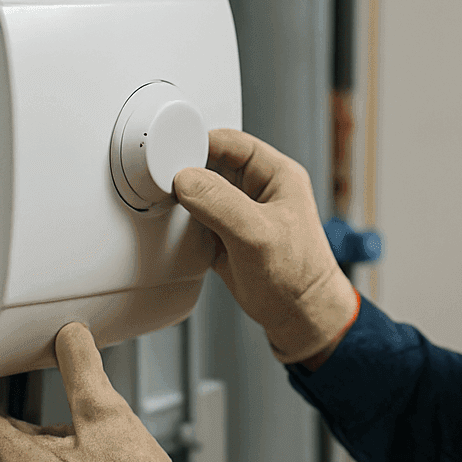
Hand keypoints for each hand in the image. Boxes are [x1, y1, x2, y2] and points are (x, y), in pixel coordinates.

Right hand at [174, 129, 357, 365]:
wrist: (299, 319)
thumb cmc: (298, 278)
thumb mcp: (257, 234)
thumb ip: (220, 203)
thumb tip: (186, 179)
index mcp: (277, 175)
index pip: (231, 142)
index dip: (200, 143)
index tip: (172, 152)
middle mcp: (258, 190)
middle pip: (211, 164)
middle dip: (186, 171)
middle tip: (162, 179)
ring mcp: (241, 213)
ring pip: (201, 191)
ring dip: (183, 197)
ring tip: (166, 202)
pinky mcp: (226, 236)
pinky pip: (196, 218)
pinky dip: (183, 222)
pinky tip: (176, 228)